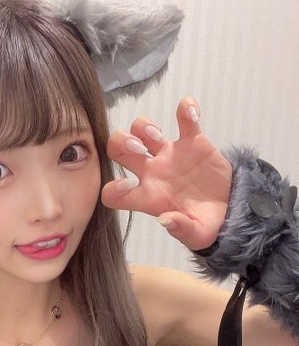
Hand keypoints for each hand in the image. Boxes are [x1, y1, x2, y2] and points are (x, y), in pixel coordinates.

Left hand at [101, 97, 233, 250]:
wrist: (232, 210)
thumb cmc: (207, 225)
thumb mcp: (198, 235)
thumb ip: (182, 230)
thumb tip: (165, 220)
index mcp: (148, 198)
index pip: (114, 194)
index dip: (113, 190)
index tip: (127, 186)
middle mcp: (153, 174)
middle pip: (118, 150)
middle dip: (120, 144)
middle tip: (136, 148)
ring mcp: (170, 155)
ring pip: (141, 129)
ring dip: (143, 126)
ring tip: (157, 135)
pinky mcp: (193, 142)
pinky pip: (185, 118)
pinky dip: (186, 109)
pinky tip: (191, 112)